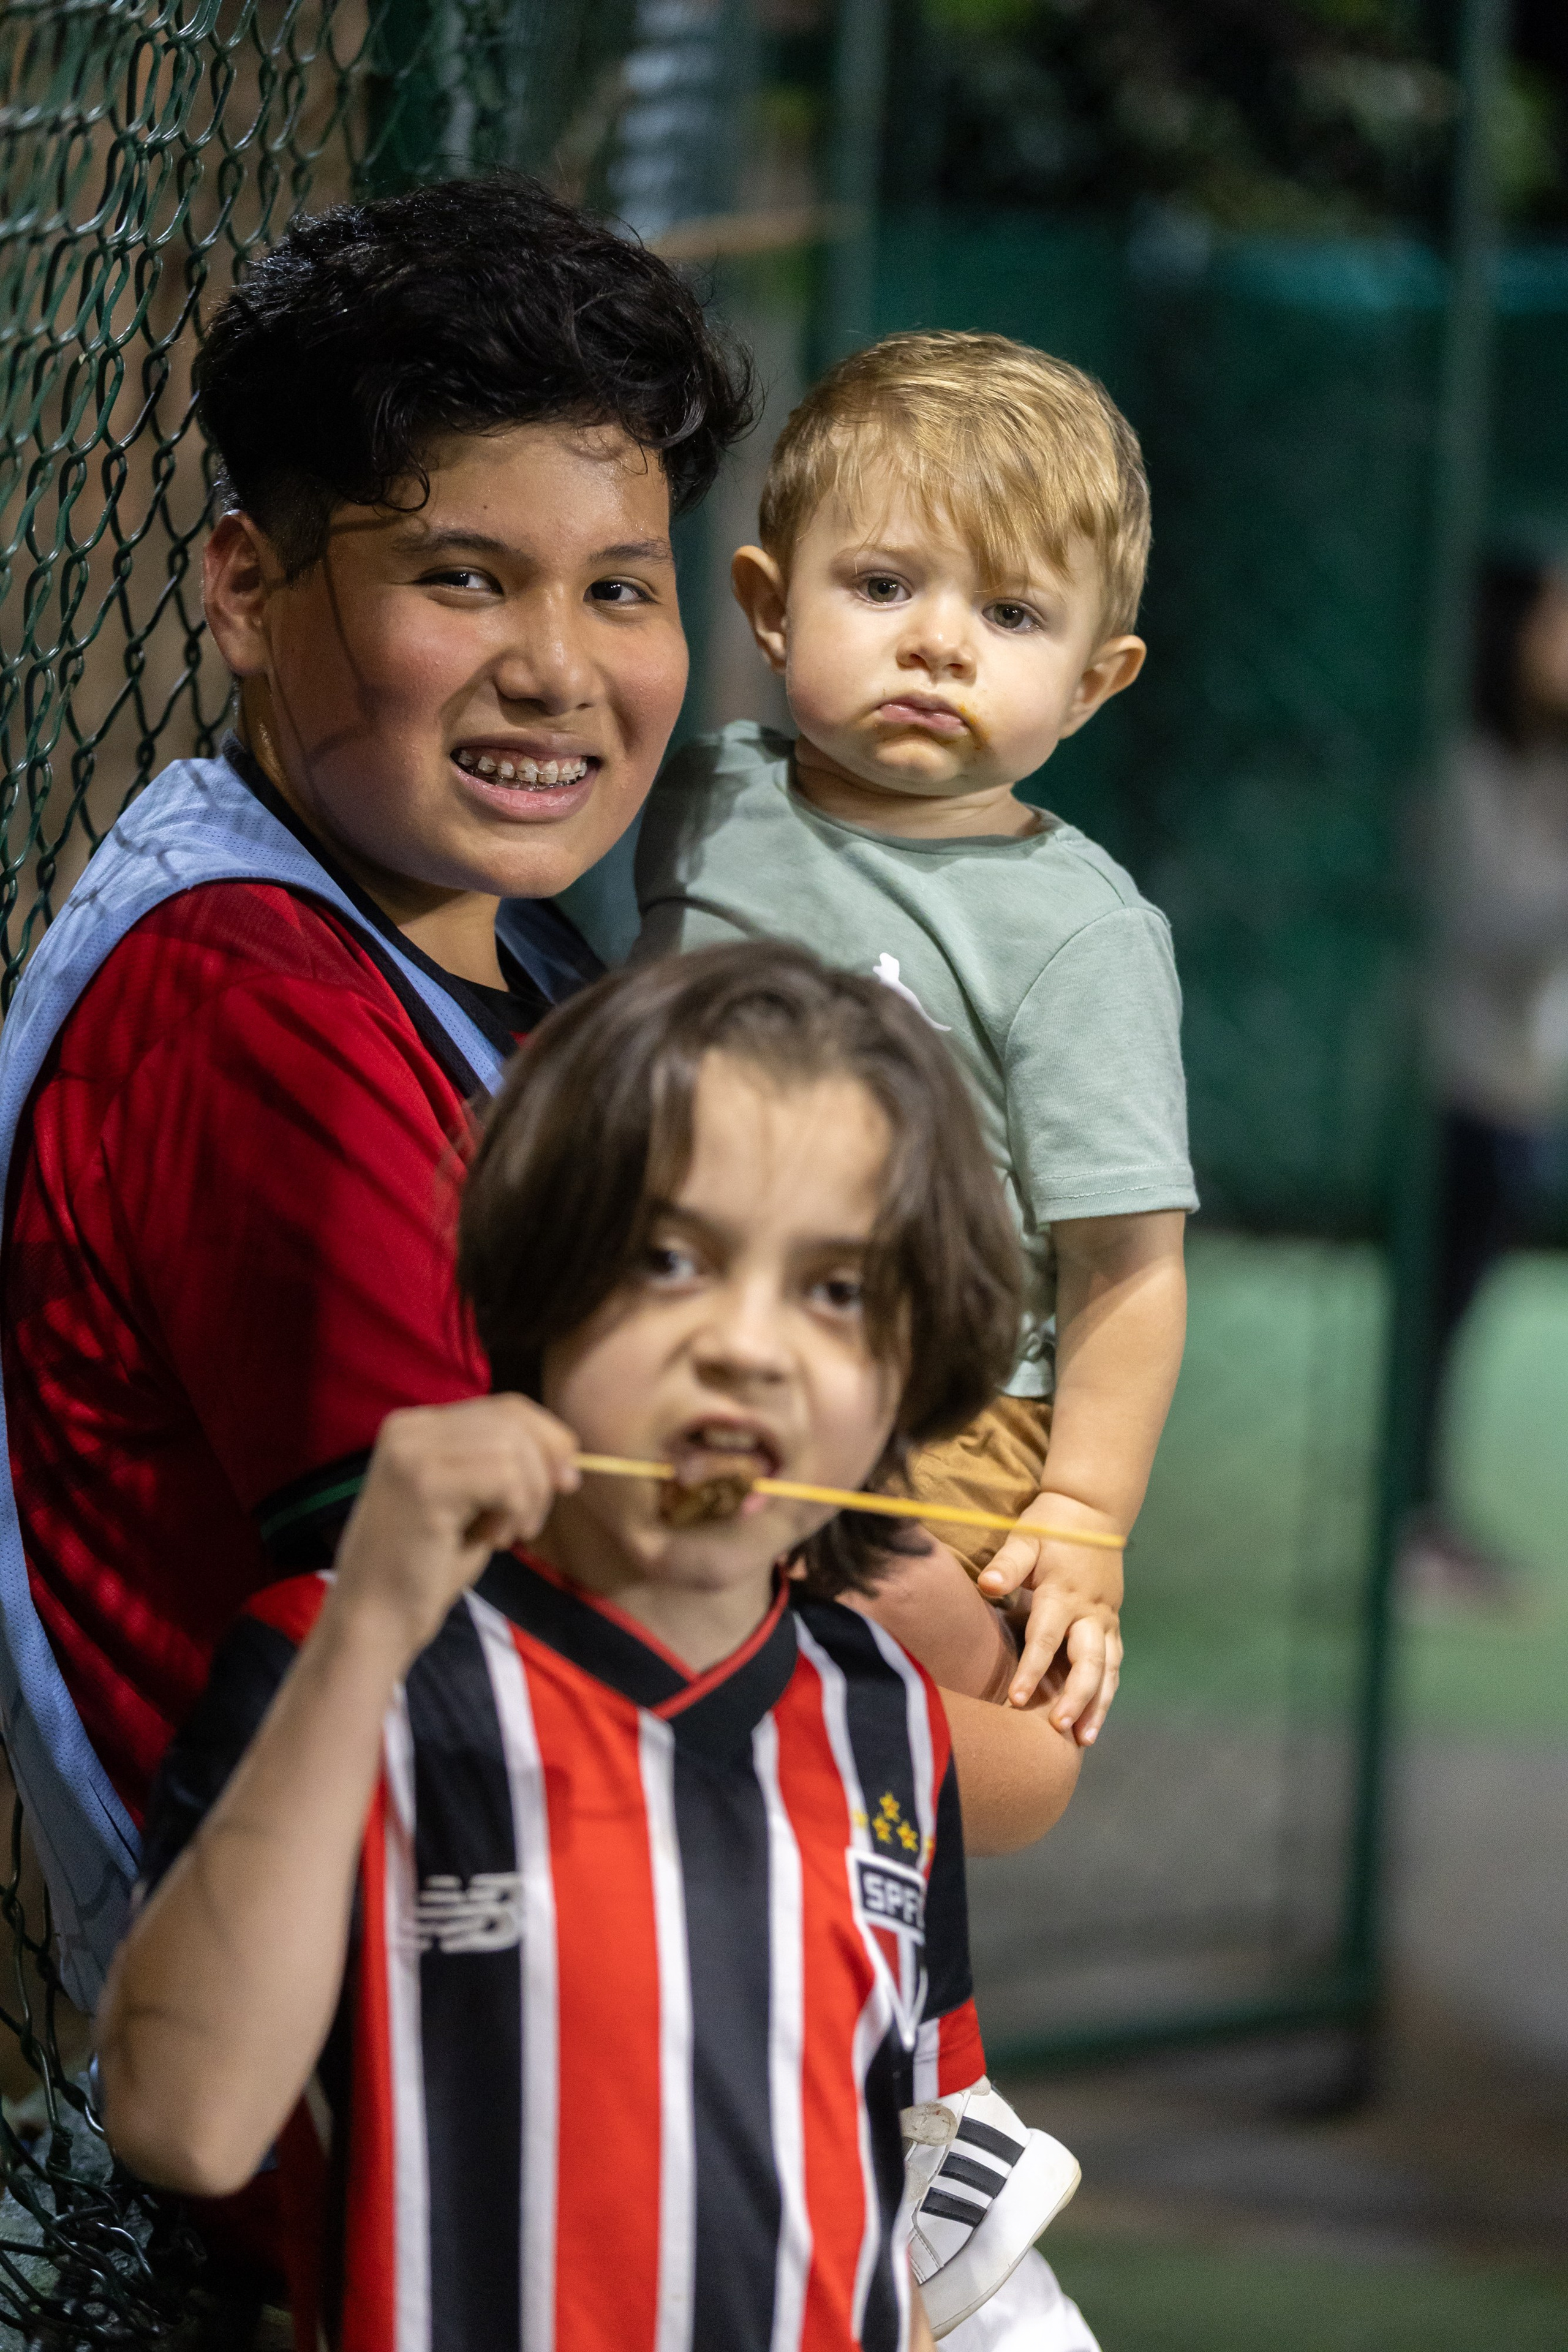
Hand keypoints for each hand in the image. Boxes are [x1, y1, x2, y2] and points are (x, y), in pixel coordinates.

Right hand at [328, 1394, 579, 1669]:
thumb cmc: (424, 1568)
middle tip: (531, 1522)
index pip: (505, 1407)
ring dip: (528, 1498)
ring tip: (505, 1536)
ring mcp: (413, 1452)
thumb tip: (566, 1448)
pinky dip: (514, 1511)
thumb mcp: (469, 1502)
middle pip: (513, 1421)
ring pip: (514, 1448)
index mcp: (416, 1426)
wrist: (374, 1621)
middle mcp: (410, 1427)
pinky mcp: (424, 1483)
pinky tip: (491, 1541)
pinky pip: (505, 1478)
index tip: (565, 1480)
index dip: (548, 1439)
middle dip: (543, 1471)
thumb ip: (502, 1465)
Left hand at [976, 1488, 1123, 1737]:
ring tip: (1085, 1739)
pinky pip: (1115, 1664)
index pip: (1046, 1638)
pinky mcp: (1112, 1624)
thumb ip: (1008, 1563)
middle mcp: (1090, 1612)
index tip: (1015, 1699)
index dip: (1032, 1669)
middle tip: (1058, 1729)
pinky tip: (1096, 1720)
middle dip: (1076, 1698)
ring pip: (1108, 1669)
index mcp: (1064, 1593)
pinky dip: (1108, 1692)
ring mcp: (1106, 1619)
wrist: (1092, 1510)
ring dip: (1098, 1705)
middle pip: (1088, 1662)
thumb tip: (987, 1584)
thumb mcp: (1026, 1538)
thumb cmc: (1050, 1527)